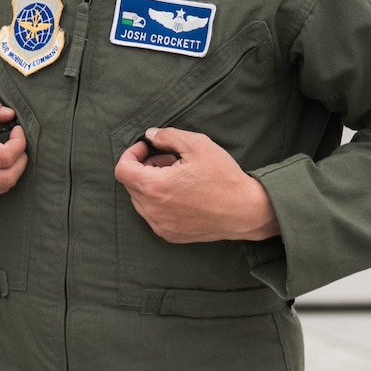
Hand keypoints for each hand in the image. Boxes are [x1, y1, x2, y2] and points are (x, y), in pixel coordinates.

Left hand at [114, 127, 280, 243]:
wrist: (248, 211)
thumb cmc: (224, 178)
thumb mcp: (198, 145)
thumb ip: (168, 136)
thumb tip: (149, 135)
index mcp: (156, 188)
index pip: (122, 170)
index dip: (131, 154)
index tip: (147, 148)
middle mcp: (153, 211)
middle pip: (130, 184)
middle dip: (143, 168)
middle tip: (168, 160)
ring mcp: (161, 226)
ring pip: (139, 200)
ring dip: (150, 185)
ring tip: (176, 177)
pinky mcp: (170, 235)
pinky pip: (152, 215)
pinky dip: (158, 202)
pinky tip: (180, 194)